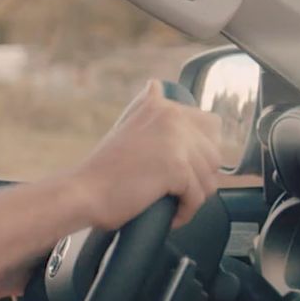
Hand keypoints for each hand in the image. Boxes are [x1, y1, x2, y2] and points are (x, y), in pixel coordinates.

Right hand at [66, 81, 222, 229]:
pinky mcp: (177, 167)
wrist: (84, 192)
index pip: (210, 125)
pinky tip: (170, 214)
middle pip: (214, 154)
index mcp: (161, 106)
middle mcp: (172, 116)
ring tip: (171, 203)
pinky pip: (198, 196)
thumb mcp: (127, 126)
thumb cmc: (104, 171)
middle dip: (199, 178)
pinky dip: (186, 211)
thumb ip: (148, 110)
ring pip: (209, 177)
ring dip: (193, 196)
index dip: (202, 152)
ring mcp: (175, 141)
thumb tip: (156, 86)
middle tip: (176, 191)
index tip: (183, 168)